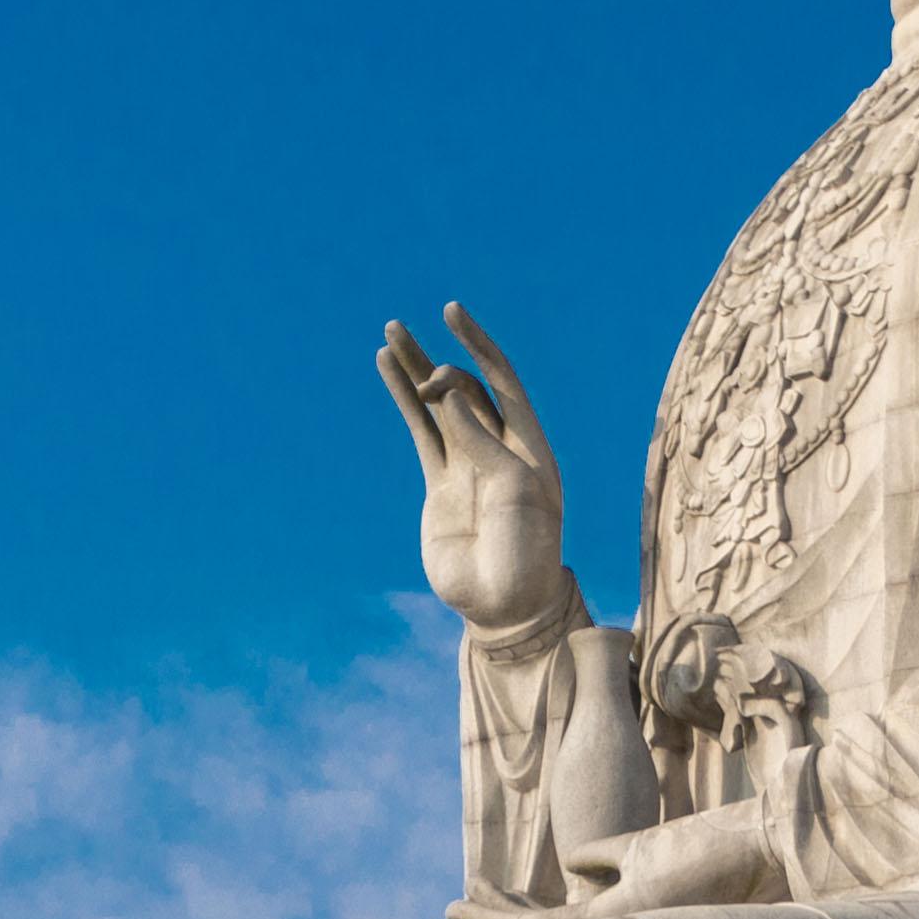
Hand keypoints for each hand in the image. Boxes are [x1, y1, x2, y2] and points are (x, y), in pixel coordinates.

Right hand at [375, 302, 579, 637]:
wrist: (506, 605)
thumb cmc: (524, 550)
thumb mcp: (513, 491)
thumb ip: (481, 440)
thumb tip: (449, 393)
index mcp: (529, 444)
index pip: (502, 380)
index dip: (478, 345)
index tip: (452, 313)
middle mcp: (498, 447)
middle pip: (466, 389)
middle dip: (441, 369)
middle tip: (419, 363)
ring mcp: (467, 464)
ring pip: (436, 405)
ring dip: (416, 370)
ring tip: (391, 332)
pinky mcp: (440, 484)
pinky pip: (420, 434)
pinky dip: (404, 402)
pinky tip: (389, 371)